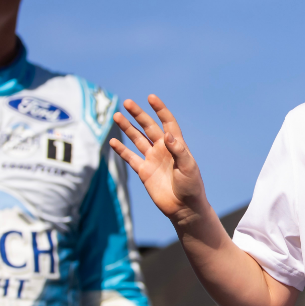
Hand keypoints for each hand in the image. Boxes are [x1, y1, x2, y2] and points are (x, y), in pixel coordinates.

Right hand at [110, 96, 207, 225]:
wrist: (184, 208)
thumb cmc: (191, 186)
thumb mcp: (188, 167)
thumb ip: (178, 150)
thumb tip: (166, 134)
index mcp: (176, 145)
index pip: (167, 122)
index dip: (160, 109)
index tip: (151, 98)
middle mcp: (163, 149)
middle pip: (148, 127)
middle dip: (138, 114)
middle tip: (126, 102)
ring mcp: (152, 159)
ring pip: (137, 139)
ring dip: (127, 127)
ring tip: (117, 116)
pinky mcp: (144, 171)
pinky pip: (130, 157)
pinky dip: (121, 150)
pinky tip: (113, 141)